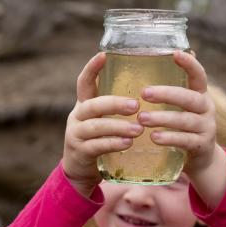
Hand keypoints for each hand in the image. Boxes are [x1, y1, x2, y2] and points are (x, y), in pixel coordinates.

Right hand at [62, 52, 143, 196]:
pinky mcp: (80, 152)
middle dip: (115, 104)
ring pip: (96, 126)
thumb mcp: (104, 122)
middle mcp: (77, 117)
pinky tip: (128, 143)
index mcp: (84, 105)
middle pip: (93, 105)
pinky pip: (96, 146)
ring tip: (138, 129)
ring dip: (118, 126)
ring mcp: (76, 135)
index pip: (84, 82)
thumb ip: (117, 110)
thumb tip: (149, 94)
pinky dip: (113, 144)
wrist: (80, 172)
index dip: (92, 68)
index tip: (104, 54)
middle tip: (137, 105)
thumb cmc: (99, 142)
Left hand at [137, 50, 219, 175]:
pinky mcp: (202, 146)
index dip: (190, 64)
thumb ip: (172, 94)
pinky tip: (154, 138)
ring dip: (163, 119)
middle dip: (167, 94)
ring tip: (142, 119)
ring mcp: (206, 128)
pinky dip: (169, 138)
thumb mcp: (182, 110)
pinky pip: (185, 140)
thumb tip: (157, 64)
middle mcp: (207, 109)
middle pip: (189, 98)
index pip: (199, 76)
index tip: (176, 53)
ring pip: (185, 120)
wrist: (202, 160)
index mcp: (200, 96)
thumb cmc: (185, 129)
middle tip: (144, 93)